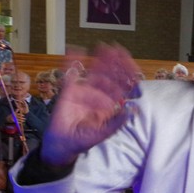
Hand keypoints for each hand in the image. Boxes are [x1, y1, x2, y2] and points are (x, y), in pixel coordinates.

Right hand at [43, 44, 139, 165]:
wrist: (62, 144)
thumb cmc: (83, 140)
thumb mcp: (102, 133)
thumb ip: (115, 123)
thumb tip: (130, 111)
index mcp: (110, 105)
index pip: (121, 87)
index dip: (126, 76)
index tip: (131, 66)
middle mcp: (98, 95)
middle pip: (109, 76)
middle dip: (115, 64)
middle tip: (118, 50)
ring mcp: (84, 91)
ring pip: (94, 72)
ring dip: (100, 60)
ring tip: (103, 48)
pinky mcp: (68, 91)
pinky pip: (70, 74)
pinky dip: (71, 62)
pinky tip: (74, 50)